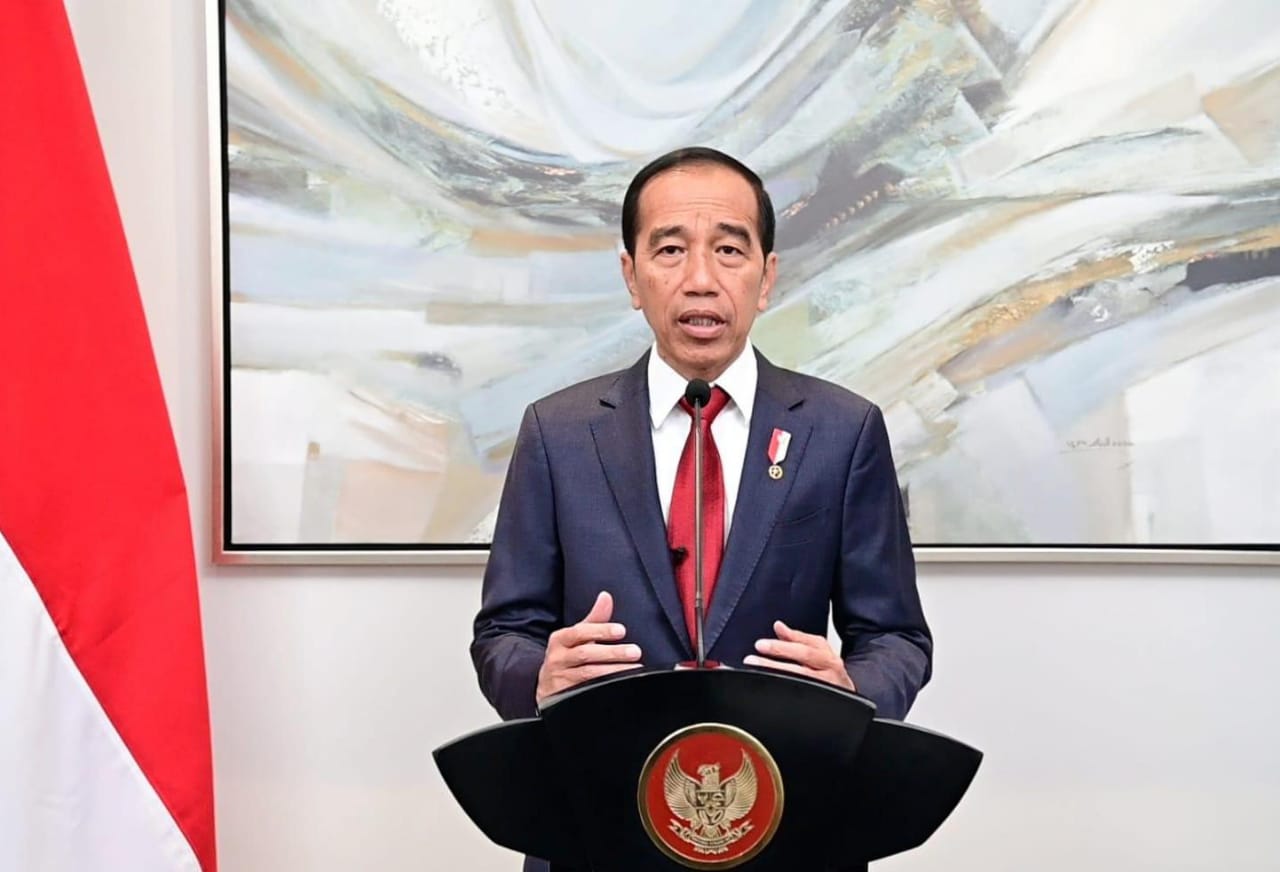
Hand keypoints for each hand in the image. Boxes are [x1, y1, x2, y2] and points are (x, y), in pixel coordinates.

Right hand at [536, 591, 642, 705]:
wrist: (547, 686)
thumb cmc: (566, 656)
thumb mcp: (577, 636)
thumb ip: (594, 619)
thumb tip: (606, 596)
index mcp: (560, 640)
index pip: (579, 632)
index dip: (601, 630)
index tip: (621, 631)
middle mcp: (557, 658)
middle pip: (585, 654)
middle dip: (612, 653)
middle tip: (635, 651)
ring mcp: (560, 679)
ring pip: (588, 674)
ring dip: (613, 671)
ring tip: (634, 669)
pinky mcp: (565, 696)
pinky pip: (586, 691)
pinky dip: (604, 687)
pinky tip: (620, 685)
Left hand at [744, 621, 855, 690]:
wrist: (848, 693)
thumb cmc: (828, 671)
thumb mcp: (817, 651)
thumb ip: (797, 639)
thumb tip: (778, 626)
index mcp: (826, 654)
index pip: (804, 646)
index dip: (782, 645)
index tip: (760, 644)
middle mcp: (829, 670)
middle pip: (804, 661)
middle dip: (777, 659)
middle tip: (752, 658)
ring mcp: (827, 688)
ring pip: (802, 680)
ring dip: (776, 675)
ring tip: (756, 672)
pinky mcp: (821, 703)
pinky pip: (802, 697)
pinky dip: (784, 693)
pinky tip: (769, 690)